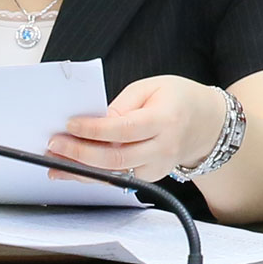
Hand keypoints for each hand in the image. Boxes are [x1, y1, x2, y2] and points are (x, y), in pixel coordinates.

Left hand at [52, 75, 228, 183]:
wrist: (208, 123)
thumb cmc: (179, 99)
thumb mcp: (152, 87)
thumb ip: (122, 104)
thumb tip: (92, 121)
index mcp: (165, 119)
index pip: (124, 128)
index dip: (94, 129)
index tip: (70, 124)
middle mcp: (164, 147)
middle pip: (117, 157)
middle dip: (80, 153)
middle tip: (54, 145)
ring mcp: (158, 166)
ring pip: (115, 173)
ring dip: (81, 171)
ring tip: (55, 164)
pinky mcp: (152, 177)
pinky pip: (119, 177)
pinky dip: (95, 174)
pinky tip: (74, 169)